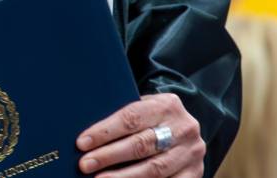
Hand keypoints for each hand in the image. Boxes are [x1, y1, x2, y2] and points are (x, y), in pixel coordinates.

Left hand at [74, 93, 203, 176]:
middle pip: (142, 144)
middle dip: (109, 156)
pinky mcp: (194, 173)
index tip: (82, 143)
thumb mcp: (145, 109)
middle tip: (85, 164)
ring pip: (154, 169)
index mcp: (167, 105)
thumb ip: (124, 118)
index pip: (132, 118)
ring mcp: (191, 153)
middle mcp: (183, 128)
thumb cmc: (154, 120)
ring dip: (124, 177)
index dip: (105, 131)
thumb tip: (87, 137)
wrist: (186, 130)